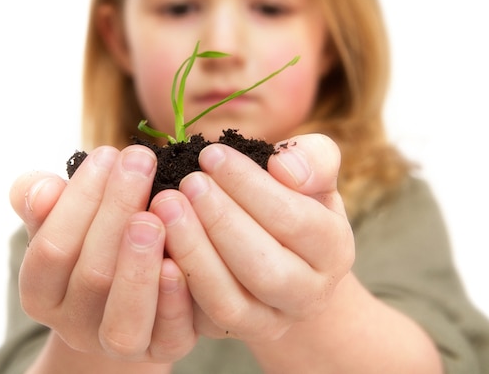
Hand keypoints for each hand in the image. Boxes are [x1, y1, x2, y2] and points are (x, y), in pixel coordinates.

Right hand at [9, 145, 195, 363]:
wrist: (136, 289)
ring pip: (124, 319)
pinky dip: (174, 300)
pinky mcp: (164, 348)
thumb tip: (41, 188)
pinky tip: (180, 260)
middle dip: (117, 212)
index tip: (107, 154)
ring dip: (140, 264)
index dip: (77, 202)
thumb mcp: (66, 217)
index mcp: (42, 294)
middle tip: (140, 161)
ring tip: (157, 213)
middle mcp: (74, 327)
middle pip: (92, 277)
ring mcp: (120, 345)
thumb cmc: (97, 238)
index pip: (51, 251)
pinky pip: (169, 335)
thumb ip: (44, 201)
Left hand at [149, 134, 353, 340]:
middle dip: (222, 222)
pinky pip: (199, 321)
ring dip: (194, 254)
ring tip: (165, 206)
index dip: (250, 187)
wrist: (275, 246)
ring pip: (230, 304)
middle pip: (265, 270)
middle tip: (188, 183)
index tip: (212, 155)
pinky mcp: (229, 333)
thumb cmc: (289, 197)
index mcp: (333, 250)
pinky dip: (174, 287)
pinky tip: (155, 245)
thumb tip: (285, 169)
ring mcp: (268, 322)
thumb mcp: (309, 172)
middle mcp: (308, 296)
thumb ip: (313, 158)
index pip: (295, 220)